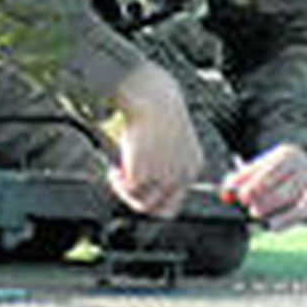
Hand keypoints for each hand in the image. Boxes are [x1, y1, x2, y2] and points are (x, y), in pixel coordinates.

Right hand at [107, 60, 205, 218]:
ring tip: (117, 176)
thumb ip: (163, 158)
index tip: (142, 187)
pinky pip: (128, 190)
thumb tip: (143, 175)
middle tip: (127, 187)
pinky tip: (114, 169)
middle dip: (142, 202)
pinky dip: (118, 182)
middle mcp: (182, 176)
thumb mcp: (168, 137)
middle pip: (162, 210)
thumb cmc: (158, 107)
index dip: (156, 195)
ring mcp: (164, 178)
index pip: (178, 199)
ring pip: (143, 205)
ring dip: (127, 193)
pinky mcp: (144, 175)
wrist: (152, 97)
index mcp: (192, 166)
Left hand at [219, 143, 306, 231]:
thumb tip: (226, 190)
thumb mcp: (260, 167)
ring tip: (269, 225)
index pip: (272, 170)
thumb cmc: (277, 170)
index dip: (256, 184)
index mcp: (288, 156)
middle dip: (269, 201)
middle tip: (253, 212)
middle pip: (288, 187)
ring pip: (306, 202)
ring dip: (288, 216)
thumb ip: (242, 177)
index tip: (242, 196)